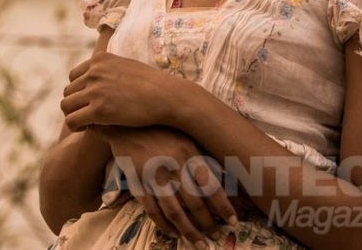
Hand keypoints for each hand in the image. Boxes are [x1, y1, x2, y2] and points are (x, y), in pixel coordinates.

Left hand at [61, 53, 181, 129]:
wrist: (168, 97)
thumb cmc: (153, 86)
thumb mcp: (128, 67)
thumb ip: (111, 70)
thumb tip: (100, 78)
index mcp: (100, 59)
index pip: (73, 76)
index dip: (80, 91)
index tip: (90, 102)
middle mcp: (94, 72)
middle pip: (68, 92)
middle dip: (77, 105)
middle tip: (89, 116)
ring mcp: (95, 90)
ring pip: (66, 106)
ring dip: (74, 115)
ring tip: (87, 123)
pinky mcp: (98, 110)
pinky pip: (72, 120)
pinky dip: (77, 127)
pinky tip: (88, 129)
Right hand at [97, 126, 237, 246]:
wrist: (128, 124)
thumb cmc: (165, 132)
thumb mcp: (188, 139)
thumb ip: (205, 159)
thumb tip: (228, 182)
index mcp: (189, 153)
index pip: (211, 185)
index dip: (223, 206)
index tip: (233, 221)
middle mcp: (173, 166)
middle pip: (194, 203)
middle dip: (208, 223)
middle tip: (216, 235)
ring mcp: (153, 177)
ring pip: (174, 212)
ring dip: (189, 231)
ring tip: (199, 244)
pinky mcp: (138, 184)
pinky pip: (152, 211)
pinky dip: (164, 225)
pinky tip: (174, 233)